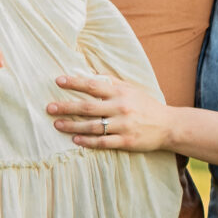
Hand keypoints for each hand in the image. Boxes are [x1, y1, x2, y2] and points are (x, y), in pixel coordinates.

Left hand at [49, 73, 174, 151]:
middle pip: (88, 107)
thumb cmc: (146, 105)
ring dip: (72, 125)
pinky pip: (102, 142)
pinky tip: (75, 140)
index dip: (75, 82)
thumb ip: (111, 83)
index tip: (58, 81)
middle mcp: (120, 108)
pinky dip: (87, 142)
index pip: (93, 85)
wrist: (168, 125)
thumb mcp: (131, 89)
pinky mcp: (125, 141)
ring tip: (57, 124)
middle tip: (49, 108)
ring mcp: (123, 125)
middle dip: (66, 107)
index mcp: (120, 93)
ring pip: (92, 126)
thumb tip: (90, 75)